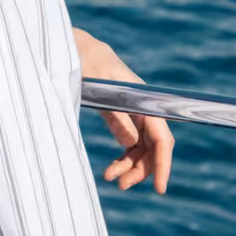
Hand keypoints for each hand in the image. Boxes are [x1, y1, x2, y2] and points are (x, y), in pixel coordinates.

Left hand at [74, 27, 174, 193]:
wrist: (73, 47)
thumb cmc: (84, 62)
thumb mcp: (97, 89)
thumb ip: (114, 115)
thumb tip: (131, 144)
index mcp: (142, 100)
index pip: (161, 138)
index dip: (161, 163)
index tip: (159, 188)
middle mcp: (143, 108)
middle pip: (153, 146)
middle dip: (140, 169)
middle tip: (120, 185)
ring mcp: (133, 112)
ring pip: (141, 147)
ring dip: (129, 165)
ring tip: (110, 178)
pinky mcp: (121, 113)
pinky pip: (130, 141)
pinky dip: (123, 156)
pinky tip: (112, 167)